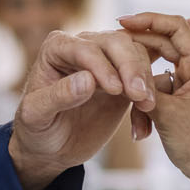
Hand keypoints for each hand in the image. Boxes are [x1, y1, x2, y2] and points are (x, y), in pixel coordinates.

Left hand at [8, 28, 168, 189]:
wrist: (51, 146)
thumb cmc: (36, 128)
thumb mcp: (36, 116)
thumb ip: (58, 96)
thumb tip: (87, 80)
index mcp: (57, 47)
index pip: (86, 48)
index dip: (103, 66)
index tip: (115, 90)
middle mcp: (84, 45)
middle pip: (117, 42)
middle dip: (132, 67)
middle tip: (140, 96)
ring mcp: (107, 60)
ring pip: (137, 53)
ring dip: (146, 79)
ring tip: (147, 107)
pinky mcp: (124, 78)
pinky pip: (146, 75)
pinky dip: (153, 92)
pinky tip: (148, 116)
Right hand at [117, 12, 189, 184]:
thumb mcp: (165, 111)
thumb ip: (144, 83)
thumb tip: (124, 63)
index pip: (176, 27)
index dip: (148, 20)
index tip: (122, 22)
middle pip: (162, 45)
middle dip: (136, 60)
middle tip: (110, 58)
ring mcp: (189, 81)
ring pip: (155, 72)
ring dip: (142, 95)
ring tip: (139, 123)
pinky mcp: (181, 95)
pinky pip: (157, 89)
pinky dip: (146, 105)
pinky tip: (142, 130)